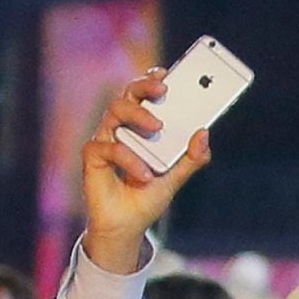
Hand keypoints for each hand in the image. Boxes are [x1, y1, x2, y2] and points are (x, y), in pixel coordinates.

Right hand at [79, 69, 206, 263]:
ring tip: (157, 127)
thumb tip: (204, 134)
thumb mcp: (176, 178)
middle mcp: (122, 129)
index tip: (167, 72)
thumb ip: (192, 158)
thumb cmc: (147, 196)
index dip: (152, 79)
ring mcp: (106, 140)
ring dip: (138, 115)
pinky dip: (128, 159)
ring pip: (115, 112)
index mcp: (141, 129)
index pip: (144, 96)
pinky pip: (108, 147)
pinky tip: (144, 174)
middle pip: (128, 95)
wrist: (127, 225)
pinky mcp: (93, 158)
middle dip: (144, 86)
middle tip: (163, 89)